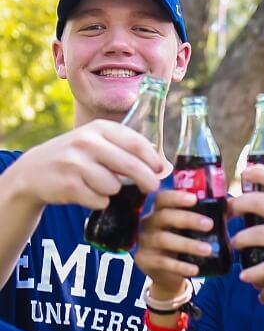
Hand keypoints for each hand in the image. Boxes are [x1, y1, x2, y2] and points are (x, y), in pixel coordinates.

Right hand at [8, 119, 163, 209]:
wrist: (33, 171)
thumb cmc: (76, 157)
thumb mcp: (96, 142)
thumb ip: (124, 148)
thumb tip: (162, 165)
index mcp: (99, 128)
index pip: (137, 143)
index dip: (153, 160)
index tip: (159, 170)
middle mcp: (87, 142)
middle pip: (131, 166)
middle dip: (147, 181)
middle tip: (151, 188)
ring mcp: (75, 164)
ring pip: (115, 186)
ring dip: (113, 191)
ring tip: (100, 185)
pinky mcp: (69, 185)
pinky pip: (100, 201)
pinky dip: (99, 202)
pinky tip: (88, 193)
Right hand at [134, 189, 211, 295]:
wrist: (168, 273)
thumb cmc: (183, 242)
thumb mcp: (192, 229)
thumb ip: (210, 216)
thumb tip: (234, 206)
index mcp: (161, 211)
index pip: (163, 198)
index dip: (177, 196)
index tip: (194, 199)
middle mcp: (149, 224)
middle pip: (165, 216)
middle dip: (188, 219)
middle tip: (209, 225)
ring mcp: (145, 242)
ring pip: (164, 239)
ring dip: (188, 244)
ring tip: (208, 250)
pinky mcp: (145, 260)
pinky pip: (162, 262)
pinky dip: (180, 266)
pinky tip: (195, 269)